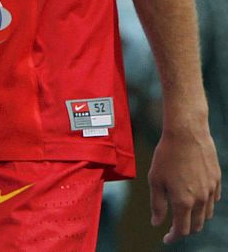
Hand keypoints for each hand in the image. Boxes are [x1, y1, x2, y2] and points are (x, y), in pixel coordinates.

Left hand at [150, 119, 220, 242]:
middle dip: (185, 229)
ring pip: (207, 214)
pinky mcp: (217, 181)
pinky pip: (214, 200)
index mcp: (183, 201)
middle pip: (196, 225)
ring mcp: (211, 190)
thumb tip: (157, 223)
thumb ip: (157, 205)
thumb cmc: (166, 155)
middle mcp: (201, 199)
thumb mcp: (155, 180)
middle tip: (174, 228)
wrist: (186, 134)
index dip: (173, 237)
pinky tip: (197, 200)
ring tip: (184, 214)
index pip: (182, 229)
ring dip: (196, 218)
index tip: (166, 239)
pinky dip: (205, 205)